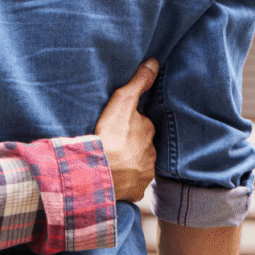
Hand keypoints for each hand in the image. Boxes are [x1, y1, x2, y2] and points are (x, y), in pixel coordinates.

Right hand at [94, 59, 158, 202]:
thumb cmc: (110, 135)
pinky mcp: (136, 190)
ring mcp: (144, 174)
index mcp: (148, 131)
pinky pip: (132, 183)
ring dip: (130, 161)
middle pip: (142, 144)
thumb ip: (138, 82)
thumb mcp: (123, 102)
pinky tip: (115, 175)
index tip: (121, 123)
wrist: (100, 172)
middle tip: (116, 141)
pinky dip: (126, 179)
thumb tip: (154, 63)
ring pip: (139, 164)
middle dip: (133, 143)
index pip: (143, 124)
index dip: (132, 122)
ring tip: (114, 159)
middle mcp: (151, 153)